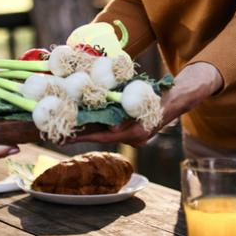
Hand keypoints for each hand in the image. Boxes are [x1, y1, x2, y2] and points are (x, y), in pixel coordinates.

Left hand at [70, 61, 222, 147]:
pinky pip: (111, 131)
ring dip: (87, 131)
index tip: (68, 138)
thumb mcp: (143, 99)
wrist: (176, 99)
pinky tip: (82, 125)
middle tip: (58, 138)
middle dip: (80, 136)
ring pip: (105, 134)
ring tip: (64, 132)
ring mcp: (134, 138)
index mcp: (136, 134)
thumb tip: (111, 130)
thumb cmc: (160, 95)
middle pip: (102, 137)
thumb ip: (128, 114)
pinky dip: (98, 127)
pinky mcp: (132, 133)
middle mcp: (134, 140)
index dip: (85, 136)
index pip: (106, 137)